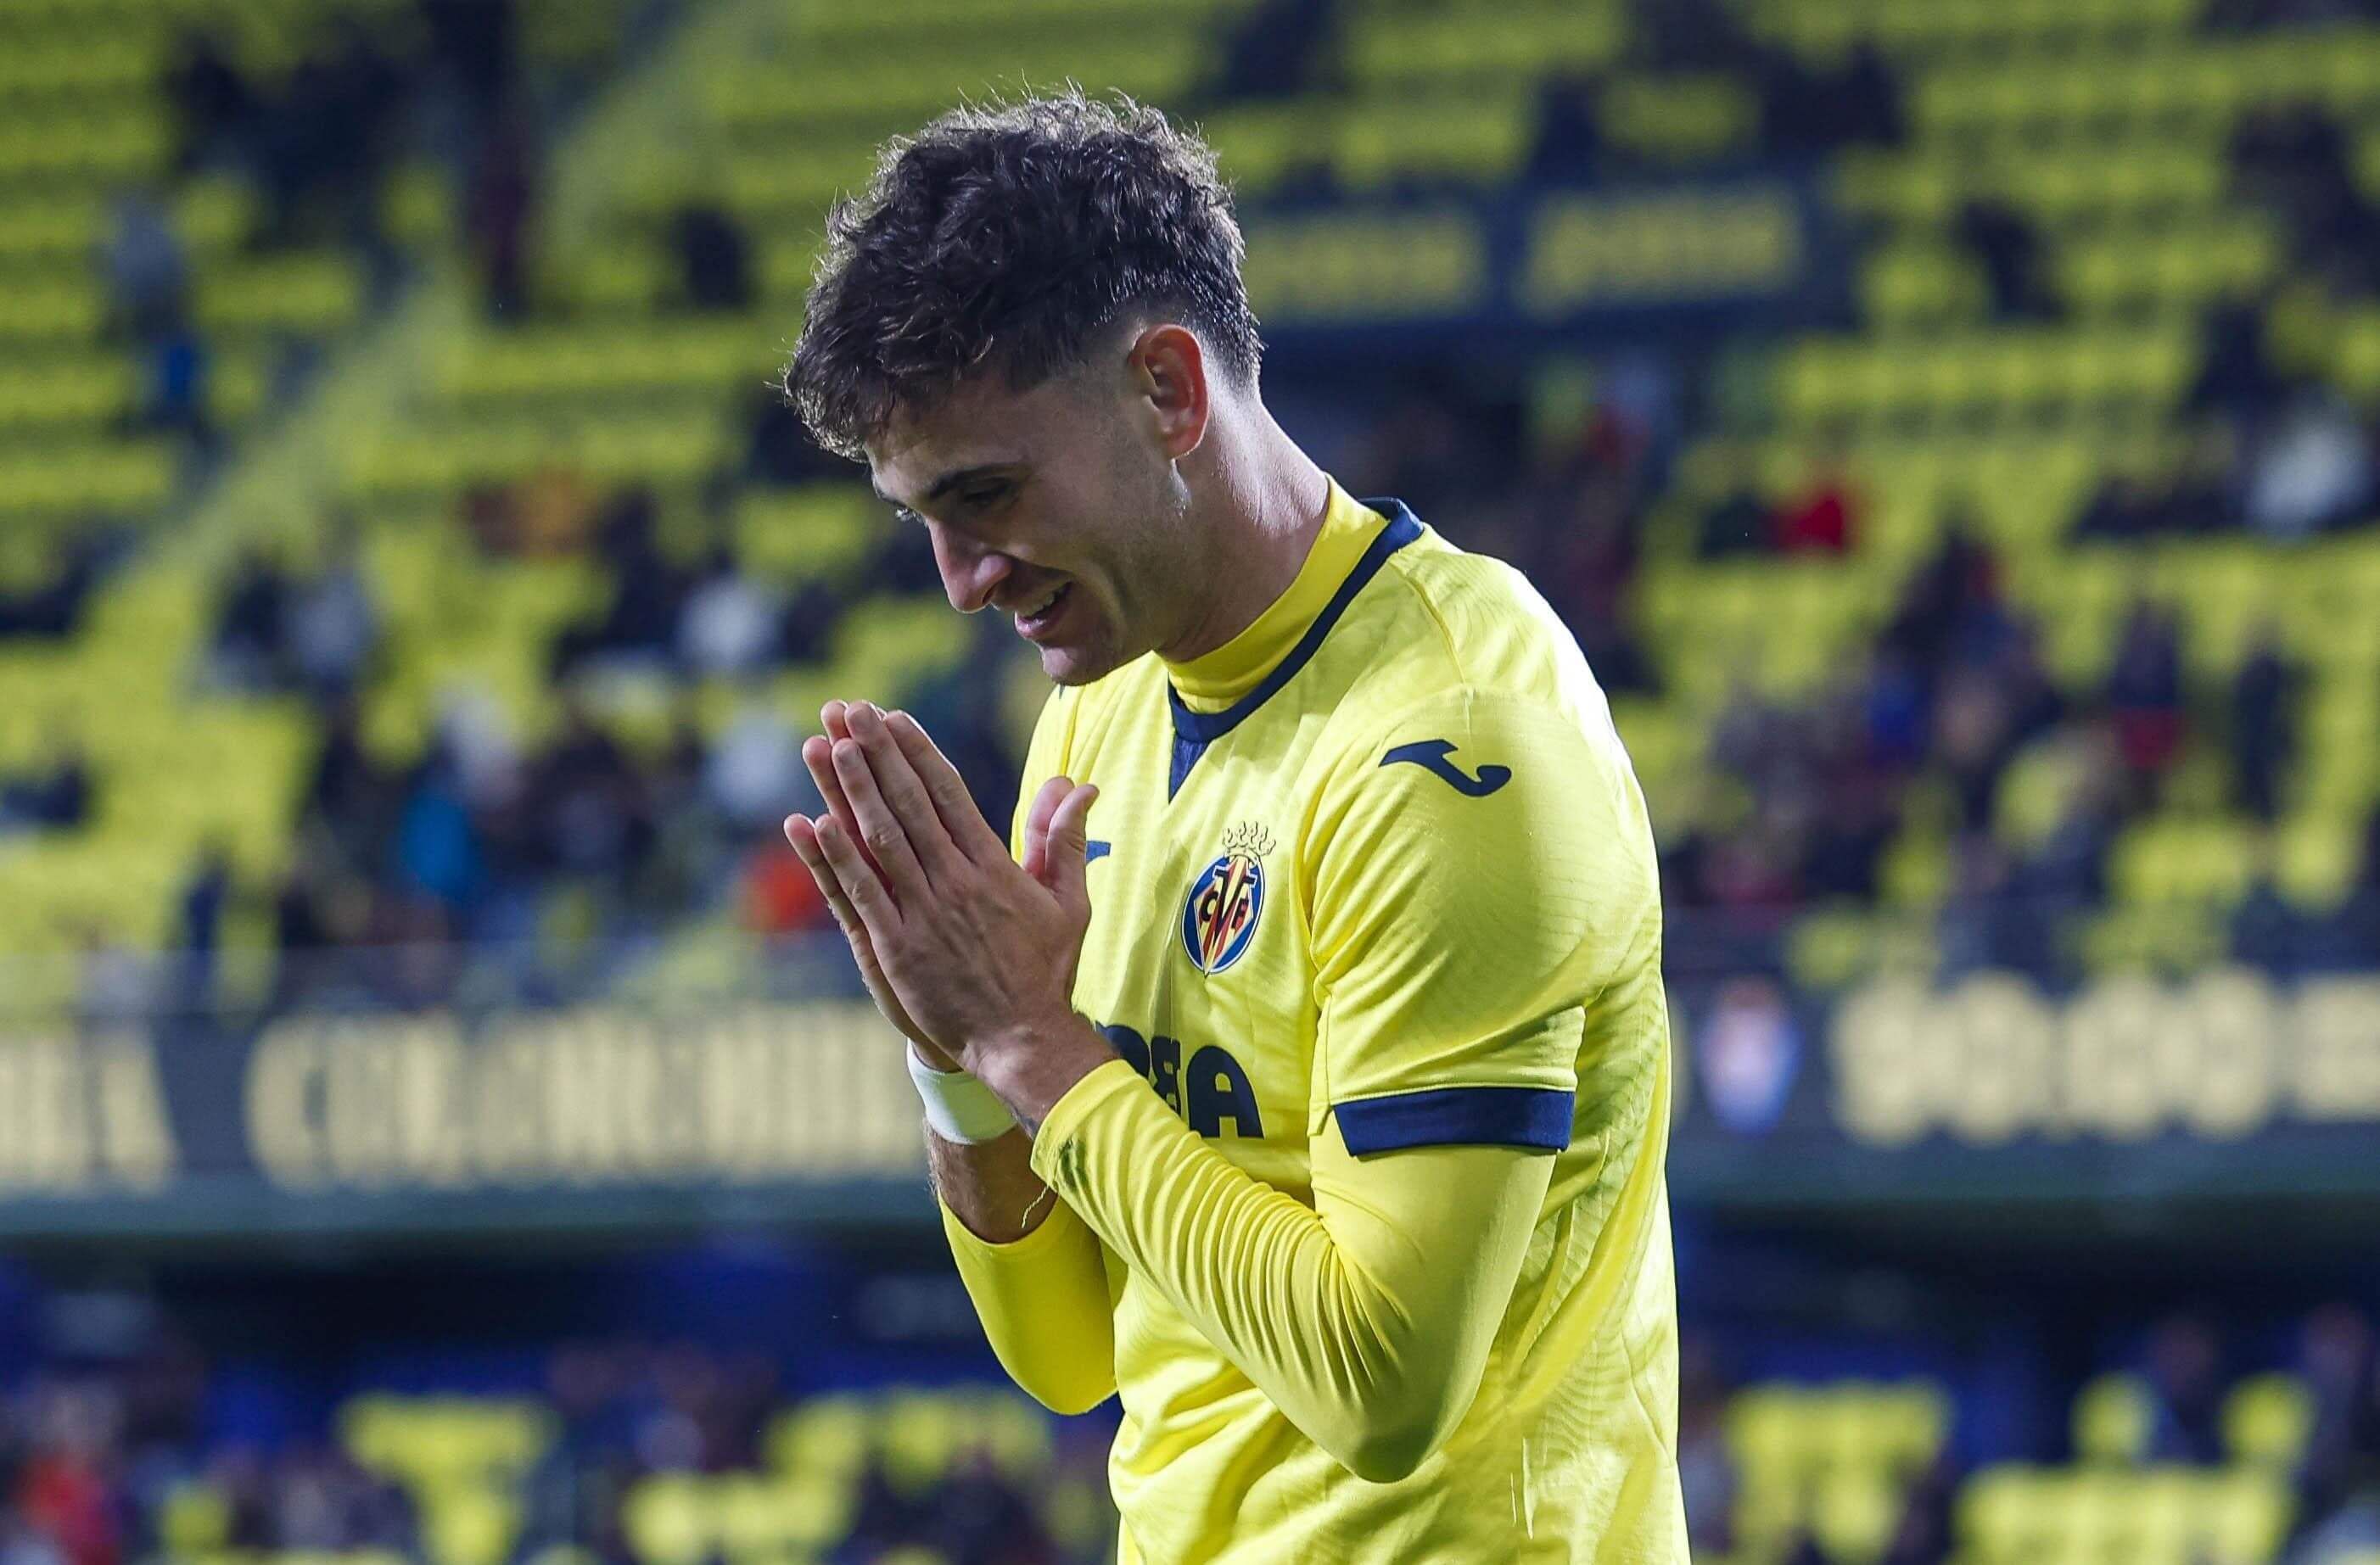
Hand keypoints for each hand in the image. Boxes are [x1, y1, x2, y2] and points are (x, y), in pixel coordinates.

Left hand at [786, 702, 1110, 1121]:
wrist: (1024, 1041)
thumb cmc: (1046, 971)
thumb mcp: (1069, 902)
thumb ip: (1066, 840)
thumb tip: (1080, 785)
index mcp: (994, 866)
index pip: (948, 794)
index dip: (917, 752)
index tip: (893, 717)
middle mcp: (956, 883)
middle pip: (907, 804)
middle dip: (875, 753)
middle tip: (847, 711)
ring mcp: (924, 916)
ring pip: (879, 840)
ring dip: (849, 790)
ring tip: (822, 747)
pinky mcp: (897, 951)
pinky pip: (861, 896)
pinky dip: (835, 859)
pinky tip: (811, 823)